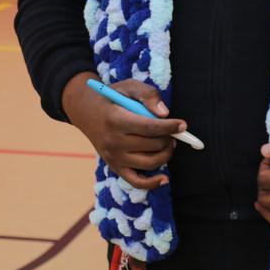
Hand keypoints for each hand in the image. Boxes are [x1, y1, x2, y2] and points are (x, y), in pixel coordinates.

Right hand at [61, 72, 185, 189]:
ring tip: (169, 143)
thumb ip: (148, 95)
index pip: (149, 127)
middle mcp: (113, 141)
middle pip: (152, 145)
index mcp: (116, 120)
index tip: (183, 125)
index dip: (170, 127)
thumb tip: (165, 113)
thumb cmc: (112, 98)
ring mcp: (114, 157)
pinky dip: (153, 183)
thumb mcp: (128, 86)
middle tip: (174, 132)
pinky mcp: (115, 167)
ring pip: (150, 162)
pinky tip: (164, 178)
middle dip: (169, 138)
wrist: (86, 111)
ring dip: (166, 154)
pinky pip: (136, 182)